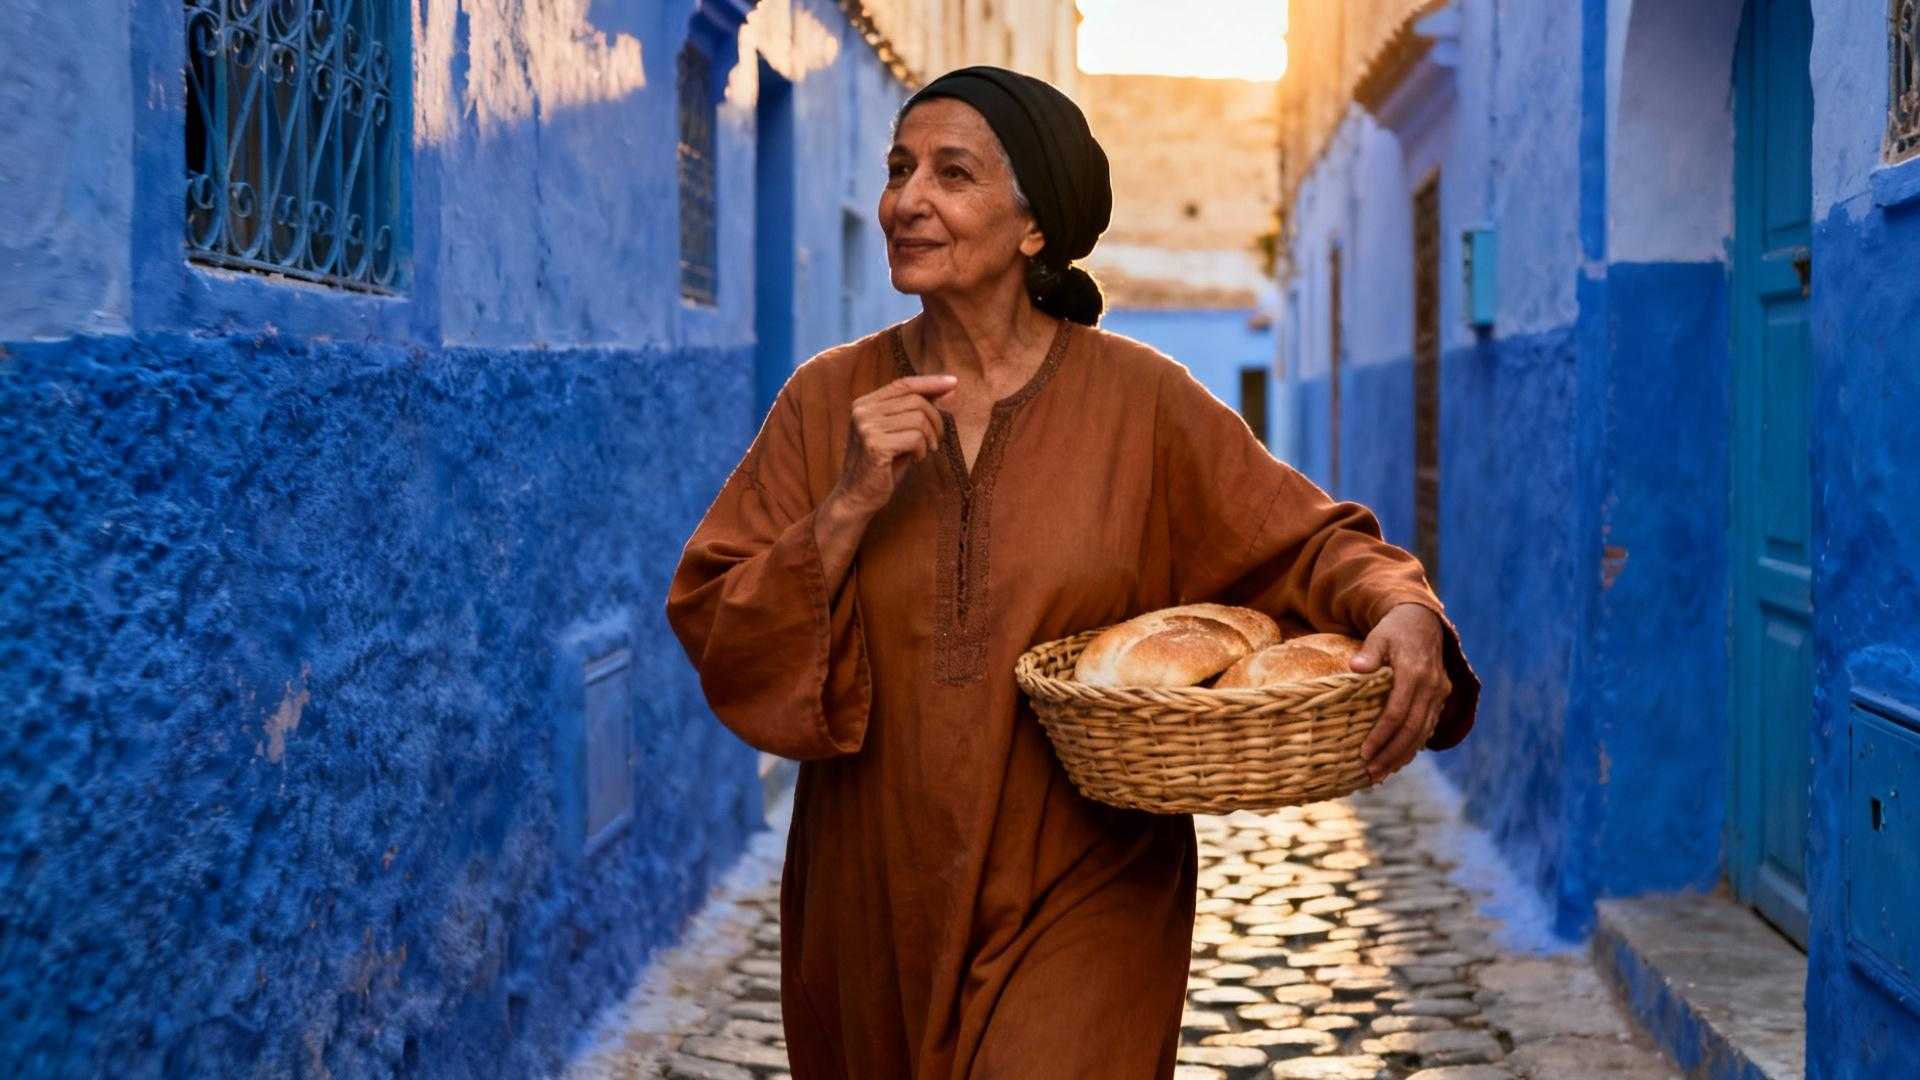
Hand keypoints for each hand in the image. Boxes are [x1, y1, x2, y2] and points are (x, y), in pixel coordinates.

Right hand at [830, 374, 957, 516]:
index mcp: (865, 404)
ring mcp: (867, 427)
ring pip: (918, 419)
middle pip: (915, 401)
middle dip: (935, 420)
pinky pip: (915, 438)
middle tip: (935, 441)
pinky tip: (915, 460)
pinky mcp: (875, 445)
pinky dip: (922, 450)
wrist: (857, 497)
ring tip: (923, 452)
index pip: (903, 384)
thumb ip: (920, 409)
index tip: (954, 383)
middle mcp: (862, 411)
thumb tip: (950, 388)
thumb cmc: (882, 466)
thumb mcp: (901, 432)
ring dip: (929, 438)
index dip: (930, 382)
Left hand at [1349, 602, 1452, 782]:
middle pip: (1411, 730)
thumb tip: (1355, 668)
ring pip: (1422, 733)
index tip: (1364, 754)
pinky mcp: (1441, 697)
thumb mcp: (1379, 636)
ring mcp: (1439, 693)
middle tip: (1372, 774)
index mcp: (1414, 673)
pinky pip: (1428, 727)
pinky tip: (1398, 760)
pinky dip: (1413, 745)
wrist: (1423, 621)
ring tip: (1381, 774)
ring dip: (1402, 756)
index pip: (1397, 713)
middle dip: (1391, 754)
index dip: (1381, 736)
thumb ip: (1369, 653)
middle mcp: (1431, 687)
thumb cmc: (1394, 631)